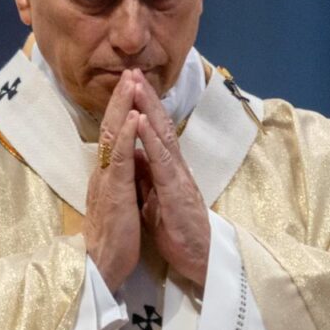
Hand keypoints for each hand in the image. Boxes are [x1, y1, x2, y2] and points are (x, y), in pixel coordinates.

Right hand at [84, 70, 141, 290]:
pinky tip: (132, 117)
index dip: (120, 110)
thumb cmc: (111, 241)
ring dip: (123, 107)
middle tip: (130, 71)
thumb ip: (117, 183)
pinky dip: (126, 135)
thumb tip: (122, 166)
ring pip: (113, 136)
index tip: (130, 87)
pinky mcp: (114, 192)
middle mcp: (102, 172)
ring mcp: (106, 180)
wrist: (99, 268)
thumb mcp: (116, 204)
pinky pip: (120, 159)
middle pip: (110, 127)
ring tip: (131, 82)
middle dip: (121, 98)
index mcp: (106, 176)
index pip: (112, 136)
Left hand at [131, 70, 210, 286]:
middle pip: (158, 125)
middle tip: (132, 71)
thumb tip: (134, 156)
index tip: (129, 85)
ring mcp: (177, 176)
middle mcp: (174, 166)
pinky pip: (162, 161)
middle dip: (145, 97)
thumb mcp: (155, 197)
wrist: (200, 258)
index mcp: (166, 168)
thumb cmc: (177, 229)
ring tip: (136, 85)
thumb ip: (147, 175)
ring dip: (148, 108)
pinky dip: (150, 139)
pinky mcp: (176, 191)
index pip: (153, 131)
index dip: (142, 108)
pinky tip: (141, 122)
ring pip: (161, 135)